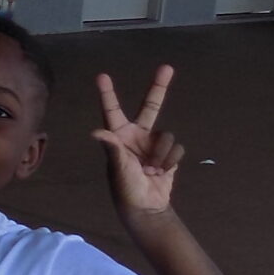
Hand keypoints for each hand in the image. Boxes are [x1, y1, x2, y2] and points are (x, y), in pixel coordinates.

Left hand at [94, 66, 183, 217]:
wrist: (147, 207)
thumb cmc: (125, 188)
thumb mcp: (118, 168)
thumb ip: (112, 147)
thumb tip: (97, 132)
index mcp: (119, 136)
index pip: (113, 111)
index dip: (107, 93)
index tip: (102, 76)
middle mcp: (137, 135)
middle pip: (151, 106)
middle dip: (159, 87)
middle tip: (167, 67)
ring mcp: (154, 144)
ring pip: (167, 135)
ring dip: (161, 154)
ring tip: (151, 170)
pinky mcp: (169, 153)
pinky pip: (177, 148)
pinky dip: (171, 161)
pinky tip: (162, 172)